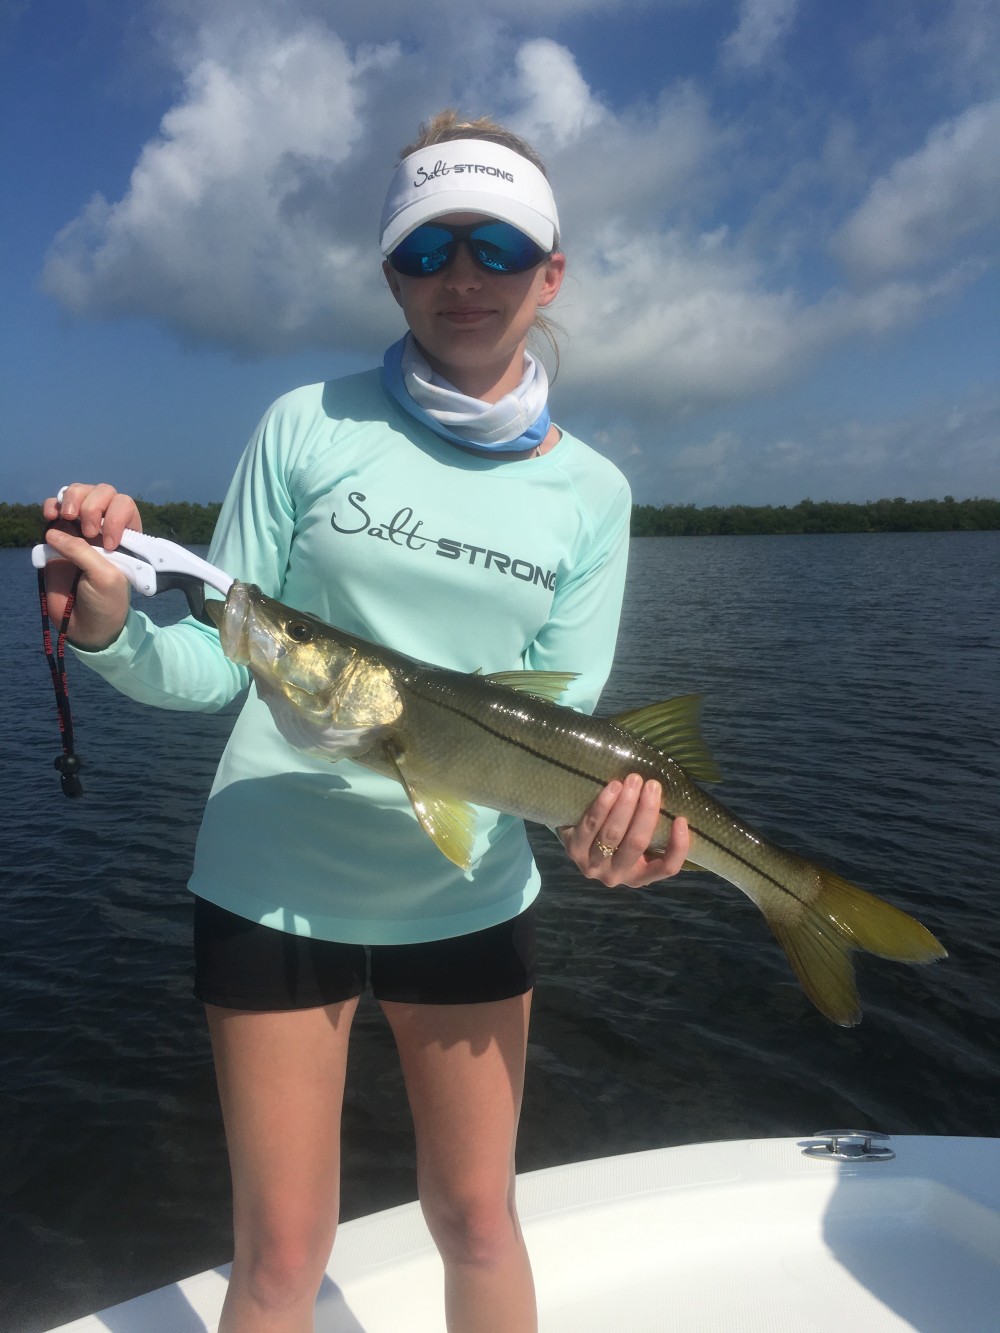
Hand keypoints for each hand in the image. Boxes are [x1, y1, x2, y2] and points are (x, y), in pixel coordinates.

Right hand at [41, 483, 142, 648]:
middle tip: (88, 531)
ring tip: (68, 517)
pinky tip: (50, 515)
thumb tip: (54, 532)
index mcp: (126, 536)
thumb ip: (84, 552)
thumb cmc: (105, 602)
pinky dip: (52, 506)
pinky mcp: (58, 535)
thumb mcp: (105, 578)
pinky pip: (54, 509)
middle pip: (101, 493)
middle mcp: (104, 527)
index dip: (116, 516)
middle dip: (94, 505)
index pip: (124, 506)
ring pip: (78, 494)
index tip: (110, 543)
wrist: (85, 624)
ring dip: (73, 498)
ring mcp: (80, 529)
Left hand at [559, 774, 689, 887]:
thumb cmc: (616, 834)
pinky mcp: (573, 850)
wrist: (574, 835)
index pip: (666, 868)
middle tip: (652, 785)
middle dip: (647, 811)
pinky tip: (613, 788)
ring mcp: (593, 866)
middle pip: (636, 843)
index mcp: (639, 876)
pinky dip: (603, 805)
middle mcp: (617, 876)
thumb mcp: (634, 838)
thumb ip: (651, 829)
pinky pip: (590, 825)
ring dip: (625, 804)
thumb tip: (671, 799)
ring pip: (613, 834)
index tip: (681, 819)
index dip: (678, 846)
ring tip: (633, 780)